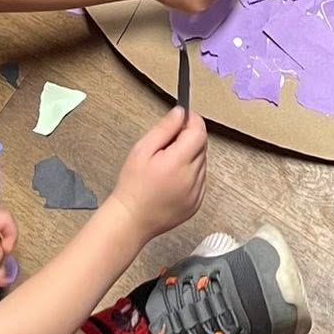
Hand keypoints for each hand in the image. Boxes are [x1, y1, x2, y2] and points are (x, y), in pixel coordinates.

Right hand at [111, 105, 207, 242]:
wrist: (131, 220)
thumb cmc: (132, 186)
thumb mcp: (142, 150)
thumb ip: (164, 129)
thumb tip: (180, 113)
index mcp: (178, 163)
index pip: (199, 132)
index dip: (192, 121)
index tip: (182, 118)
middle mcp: (192, 179)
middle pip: (201, 146)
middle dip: (189, 139)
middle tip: (167, 144)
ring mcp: (196, 193)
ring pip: (202, 163)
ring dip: (190, 157)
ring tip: (167, 165)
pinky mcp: (196, 204)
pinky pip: (200, 180)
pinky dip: (191, 174)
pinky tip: (172, 179)